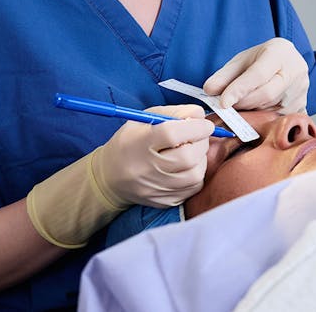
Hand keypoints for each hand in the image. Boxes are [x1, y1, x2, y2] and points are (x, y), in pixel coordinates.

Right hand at [92, 104, 212, 207]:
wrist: (110, 176)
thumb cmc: (130, 142)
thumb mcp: (145, 119)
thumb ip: (175, 113)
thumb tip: (201, 116)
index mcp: (139, 142)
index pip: (172, 134)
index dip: (195, 127)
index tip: (205, 124)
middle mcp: (146, 168)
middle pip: (187, 157)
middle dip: (202, 143)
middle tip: (201, 136)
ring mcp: (154, 188)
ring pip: (195, 175)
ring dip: (201, 159)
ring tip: (193, 151)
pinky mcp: (163, 201)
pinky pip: (193, 188)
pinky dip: (197, 174)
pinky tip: (188, 166)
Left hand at [203, 37, 308, 113]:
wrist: (288, 59)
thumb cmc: (263, 59)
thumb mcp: (242, 60)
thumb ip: (224, 75)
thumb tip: (209, 90)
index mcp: (280, 53)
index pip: (258, 75)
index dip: (238, 90)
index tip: (222, 102)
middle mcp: (296, 72)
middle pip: (266, 94)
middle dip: (242, 103)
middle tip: (226, 107)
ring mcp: (301, 91)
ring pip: (272, 109)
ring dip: (252, 113)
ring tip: (239, 109)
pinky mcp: (303, 106)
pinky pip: (280, 119)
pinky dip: (264, 120)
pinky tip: (254, 116)